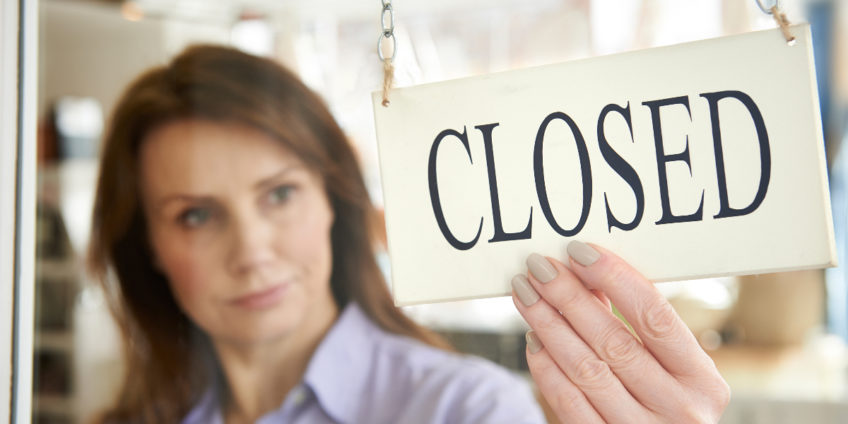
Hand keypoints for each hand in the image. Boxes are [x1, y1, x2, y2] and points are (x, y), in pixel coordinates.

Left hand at [511, 241, 729, 422]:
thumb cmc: (667, 404)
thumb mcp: (673, 370)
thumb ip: (639, 329)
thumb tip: (587, 274)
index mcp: (702, 381)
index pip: (655, 316)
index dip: (615, 279)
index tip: (579, 252)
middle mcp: (678, 410)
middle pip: (614, 341)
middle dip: (570, 297)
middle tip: (540, 267)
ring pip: (586, 369)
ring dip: (550, 325)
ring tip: (526, 294)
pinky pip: (568, 402)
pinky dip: (546, 366)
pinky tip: (533, 338)